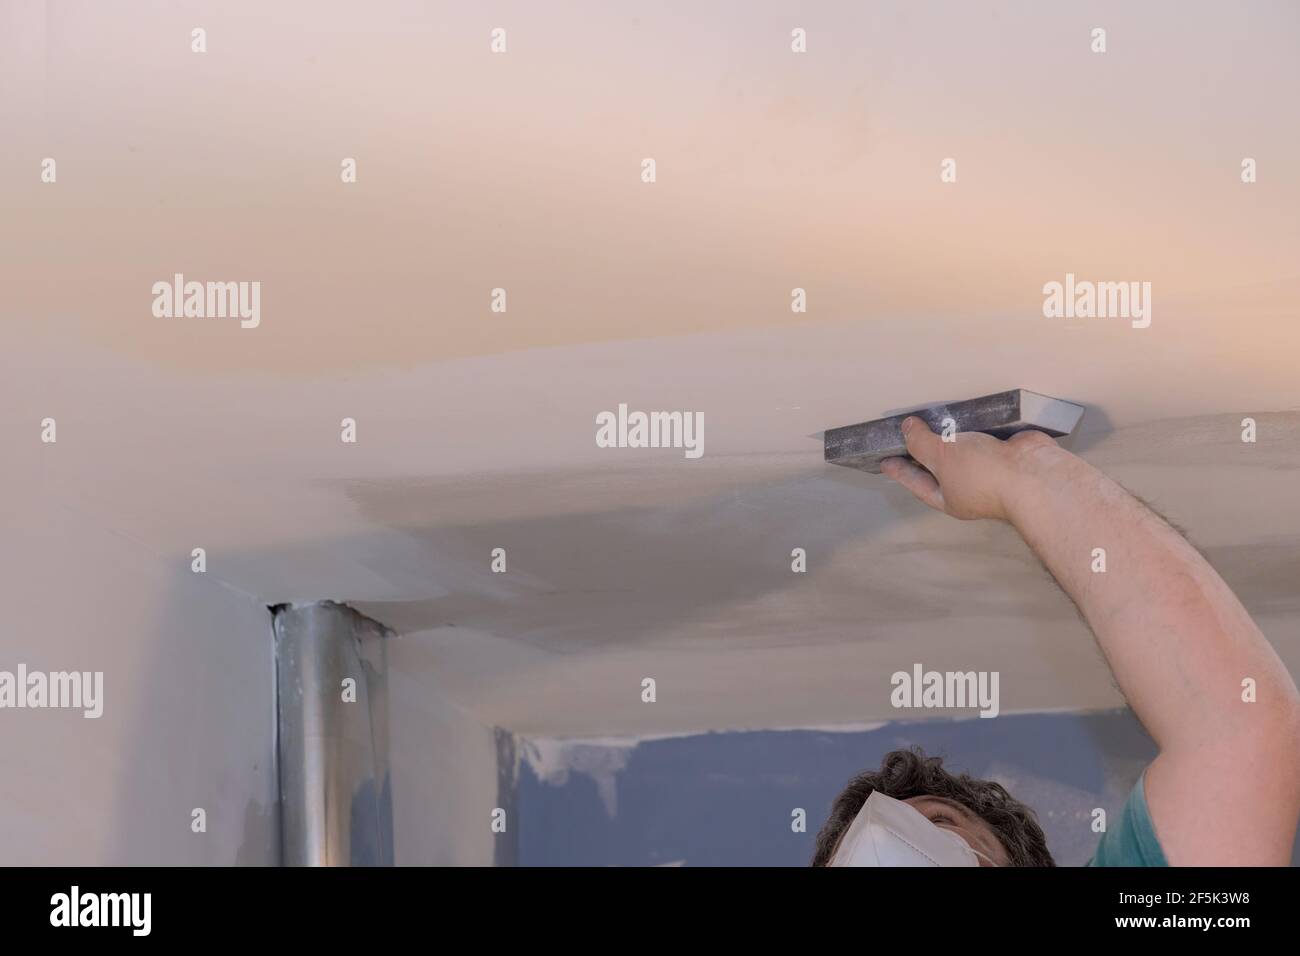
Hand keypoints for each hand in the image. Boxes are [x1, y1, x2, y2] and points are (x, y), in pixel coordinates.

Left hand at [879, 417, 1059, 520]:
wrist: (1034, 473)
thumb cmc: (982, 473)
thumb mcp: (941, 457)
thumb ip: (920, 443)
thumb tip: (906, 428)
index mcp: (951, 497)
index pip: (917, 482)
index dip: (900, 471)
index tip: (884, 462)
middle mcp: (971, 486)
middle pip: (942, 467)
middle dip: (926, 453)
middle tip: (907, 434)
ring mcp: (992, 469)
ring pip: (966, 450)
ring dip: (954, 435)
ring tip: (934, 415)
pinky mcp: (1009, 451)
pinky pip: (987, 437)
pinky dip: (978, 426)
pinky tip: (968, 410)